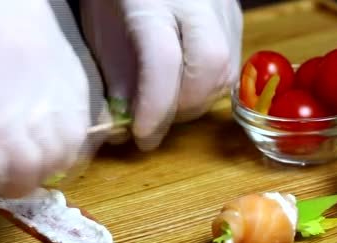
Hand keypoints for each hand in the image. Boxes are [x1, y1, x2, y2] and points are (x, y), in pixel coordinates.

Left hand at [81, 0, 242, 150]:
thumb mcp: (101, 29)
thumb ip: (115, 76)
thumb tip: (125, 127)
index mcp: (155, 1)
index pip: (163, 63)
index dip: (154, 108)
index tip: (140, 135)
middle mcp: (199, 4)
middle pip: (207, 71)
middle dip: (180, 110)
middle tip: (154, 123)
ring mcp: (224, 10)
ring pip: (225, 73)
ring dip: (196, 102)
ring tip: (168, 104)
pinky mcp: (236, 18)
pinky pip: (231, 66)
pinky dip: (208, 87)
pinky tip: (184, 86)